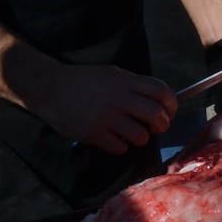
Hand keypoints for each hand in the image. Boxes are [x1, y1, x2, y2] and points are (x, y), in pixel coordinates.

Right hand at [29, 64, 175, 154]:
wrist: (51, 88)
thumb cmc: (84, 81)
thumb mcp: (112, 74)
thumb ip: (134, 85)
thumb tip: (159, 99)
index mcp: (125, 81)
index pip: (161, 91)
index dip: (171, 103)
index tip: (170, 111)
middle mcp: (118, 98)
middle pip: (155, 114)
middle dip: (162, 124)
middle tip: (158, 128)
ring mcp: (105, 117)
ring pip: (140, 135)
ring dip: (142, 138)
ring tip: (135, 134)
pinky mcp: (93, 133)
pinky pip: (120, 147)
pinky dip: (122, 146)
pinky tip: (116, 140)